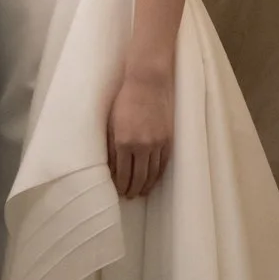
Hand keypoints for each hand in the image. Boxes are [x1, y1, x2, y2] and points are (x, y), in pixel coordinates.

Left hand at [106, 68, 173, 199]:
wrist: (147, 83)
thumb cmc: (125, 100)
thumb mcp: (111, 122)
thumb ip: (110, 147)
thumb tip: (110, 168)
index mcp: (124, 142)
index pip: (122, 173)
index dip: (120, 185)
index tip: (118, 191)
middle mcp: (141, 146)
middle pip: (138, 177)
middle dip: (132, 189)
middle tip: (129, 196)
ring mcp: (157, 143)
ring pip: (152, 174)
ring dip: (146, 186)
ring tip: (140, 192)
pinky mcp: (168, 139)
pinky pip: (163, 164)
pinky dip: (158, 175)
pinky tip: (153, 180)